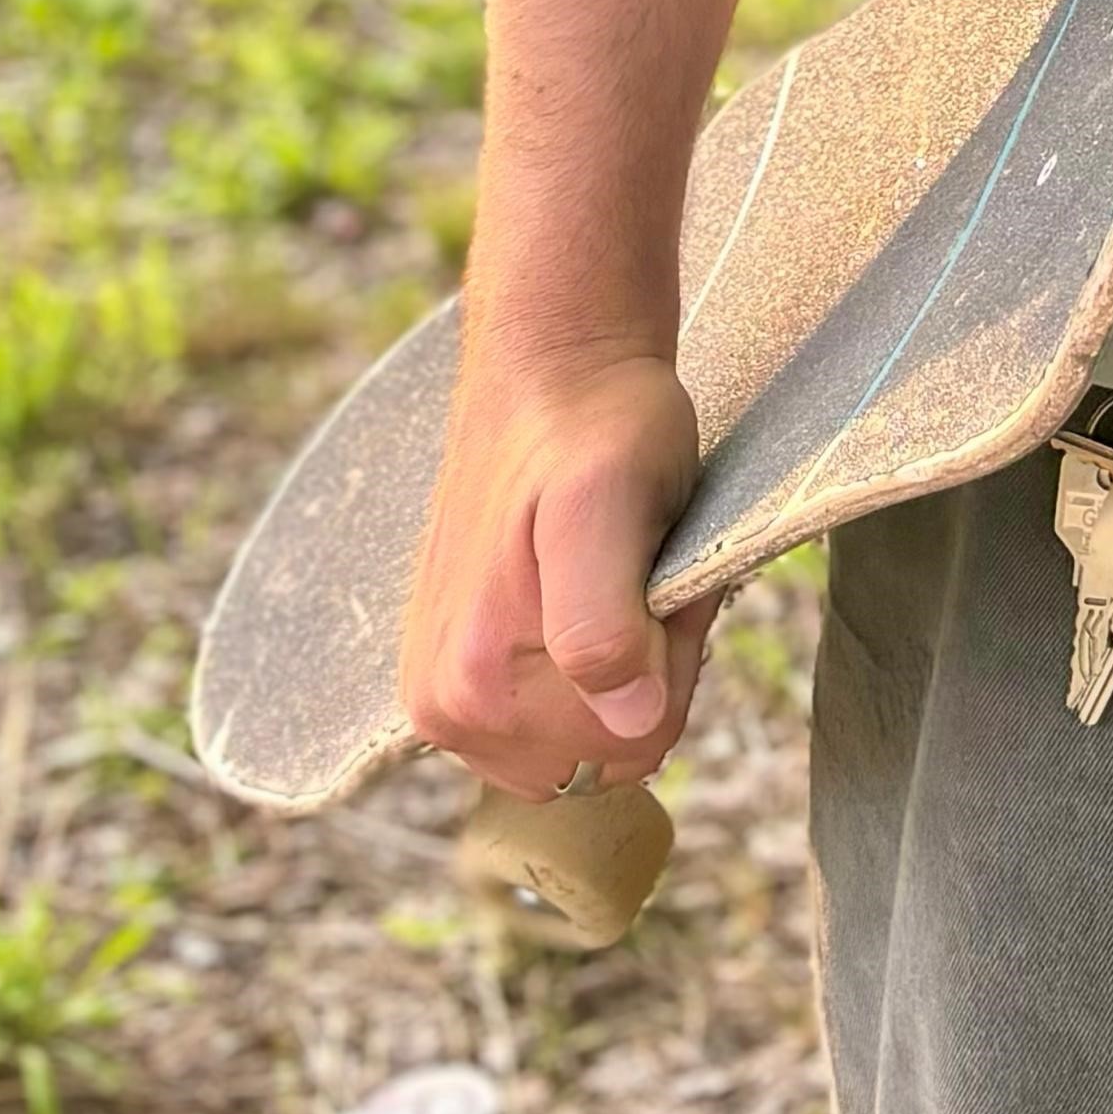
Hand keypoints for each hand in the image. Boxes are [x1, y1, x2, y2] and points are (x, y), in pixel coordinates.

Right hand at [401, 345, 715, 798]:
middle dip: (646, 667)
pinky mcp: (451, 670)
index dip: (672, 659)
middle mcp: (443, 709)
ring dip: (619, 665)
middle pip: (601, 750)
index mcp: (474, 688)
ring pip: (579, 735)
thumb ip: (605, 623)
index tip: (658, 576)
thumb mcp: (614, 502)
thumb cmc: (600, 422)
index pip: (631, 745)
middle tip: (640, 566)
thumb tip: (628, 723)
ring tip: (613, 571)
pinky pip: (548, 715)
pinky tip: (581, 585)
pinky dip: (584, 661)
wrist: (552, 362)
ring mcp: (440, 693)